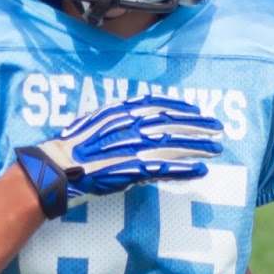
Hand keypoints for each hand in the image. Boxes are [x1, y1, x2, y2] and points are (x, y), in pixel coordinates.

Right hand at [15, 96, 223, 217]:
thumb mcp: (95, 121)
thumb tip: (136, 116)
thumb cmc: (72, 146)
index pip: (157, 104)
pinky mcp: (131, 169)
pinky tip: (200, 170)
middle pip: (171, 121)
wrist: (56, 167)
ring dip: (198, 145)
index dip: (180, 106)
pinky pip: (164, 168)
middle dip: (197, 124)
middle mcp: (128, 125)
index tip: (197, 109)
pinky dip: (184, 169)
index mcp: (120, 111)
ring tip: (217, 148)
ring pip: (173, 144)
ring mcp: (131, 147)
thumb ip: (118, 117)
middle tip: (217, 127)